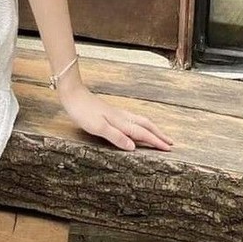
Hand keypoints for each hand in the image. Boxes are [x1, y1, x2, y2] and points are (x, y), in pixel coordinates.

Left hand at [58, 84, 174, 151]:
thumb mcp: (98, 127)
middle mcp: (121, 117)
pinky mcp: (110, 111)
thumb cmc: (82, 111)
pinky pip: (131, 119)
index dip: (156, 142)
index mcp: (121, 122)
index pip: (143, 133)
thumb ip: (116, 137)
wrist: (72, 93)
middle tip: (170, 142)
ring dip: (151, 128)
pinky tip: (135, 125)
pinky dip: (140, 124)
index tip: (169, 148)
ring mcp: (116, 113)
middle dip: (158, 134)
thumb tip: (134, 147)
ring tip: (158, 135)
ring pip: (139, 121)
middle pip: (145, 125)